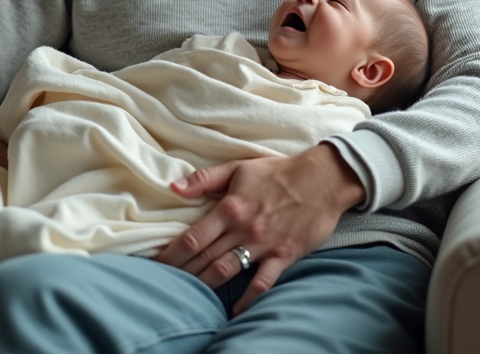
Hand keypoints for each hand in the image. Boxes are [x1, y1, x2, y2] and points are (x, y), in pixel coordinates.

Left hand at [155, 143, 364, 314]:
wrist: (322, 179)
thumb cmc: (278, 171)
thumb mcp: (239, 167)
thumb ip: (205, 179)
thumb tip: (174, 187)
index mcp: (229, 207)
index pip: (192, 237)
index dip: (172, 254)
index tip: (156, 265)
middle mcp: (243, 229)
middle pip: (205, 257)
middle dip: (183, 273)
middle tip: (163, 286)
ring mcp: (264, 245)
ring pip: (227, 270)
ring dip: (206, 285)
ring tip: (188, 297)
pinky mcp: (284, 255)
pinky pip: (263, 282)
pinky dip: (248, 298)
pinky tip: (235, 311)